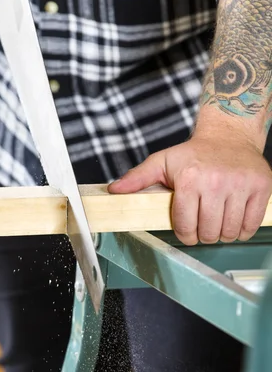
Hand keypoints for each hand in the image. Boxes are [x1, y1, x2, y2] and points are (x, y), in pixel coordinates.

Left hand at [108, 135, 271, 244]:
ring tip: (216, 222)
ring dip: (221, 234)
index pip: (184, 225)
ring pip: (229, 232)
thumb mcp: (162, 161)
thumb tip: (114, 191)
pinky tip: (233, 220)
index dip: (183, 233)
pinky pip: (251, 225)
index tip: (186, 230)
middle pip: (207, 232)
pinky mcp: (262, 187)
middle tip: (201, 226)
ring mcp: (241, 185)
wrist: (229, 135)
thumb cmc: (193, 153)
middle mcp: (216, 181)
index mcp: (190, 178)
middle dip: (202, 235)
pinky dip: (241, 230)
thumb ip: (137, 178)